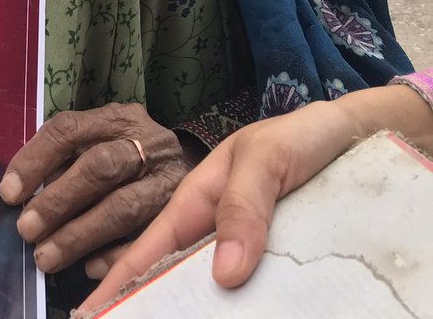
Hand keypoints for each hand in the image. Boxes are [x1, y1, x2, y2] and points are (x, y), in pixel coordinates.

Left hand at [0, 103, 189, 273]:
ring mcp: (167, 180)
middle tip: (26, 229)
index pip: (70, 129)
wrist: (190, 165)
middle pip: (101, 167)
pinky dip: (115, 256)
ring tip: (46, 256)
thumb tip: (22, 194)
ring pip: (123, 208)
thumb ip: (67, 159)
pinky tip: (89, 268)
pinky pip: (146, 240)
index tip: (9, 192)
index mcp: (117, 118)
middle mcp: (146, 143)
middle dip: (59, 200)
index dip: (36, 159)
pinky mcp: (180, 215)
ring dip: (79, 235)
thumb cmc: (129, 152)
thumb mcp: (101, 139)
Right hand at [80, 100, 364, 308]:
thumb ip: (244, 207)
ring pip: (212, 292)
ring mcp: (244, 250)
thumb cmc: (299, 137)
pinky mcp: (275, 264)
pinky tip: (241, 318)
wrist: (349, 137)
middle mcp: (215, 231)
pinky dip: (242, 309)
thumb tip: (224, 275)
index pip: (149, 249)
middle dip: (143, 304)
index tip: (87, 314)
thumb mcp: (266, 161)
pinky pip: (252, 296)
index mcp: (198, 202)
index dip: (117, 282)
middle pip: (172, 278)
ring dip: (193, 309)